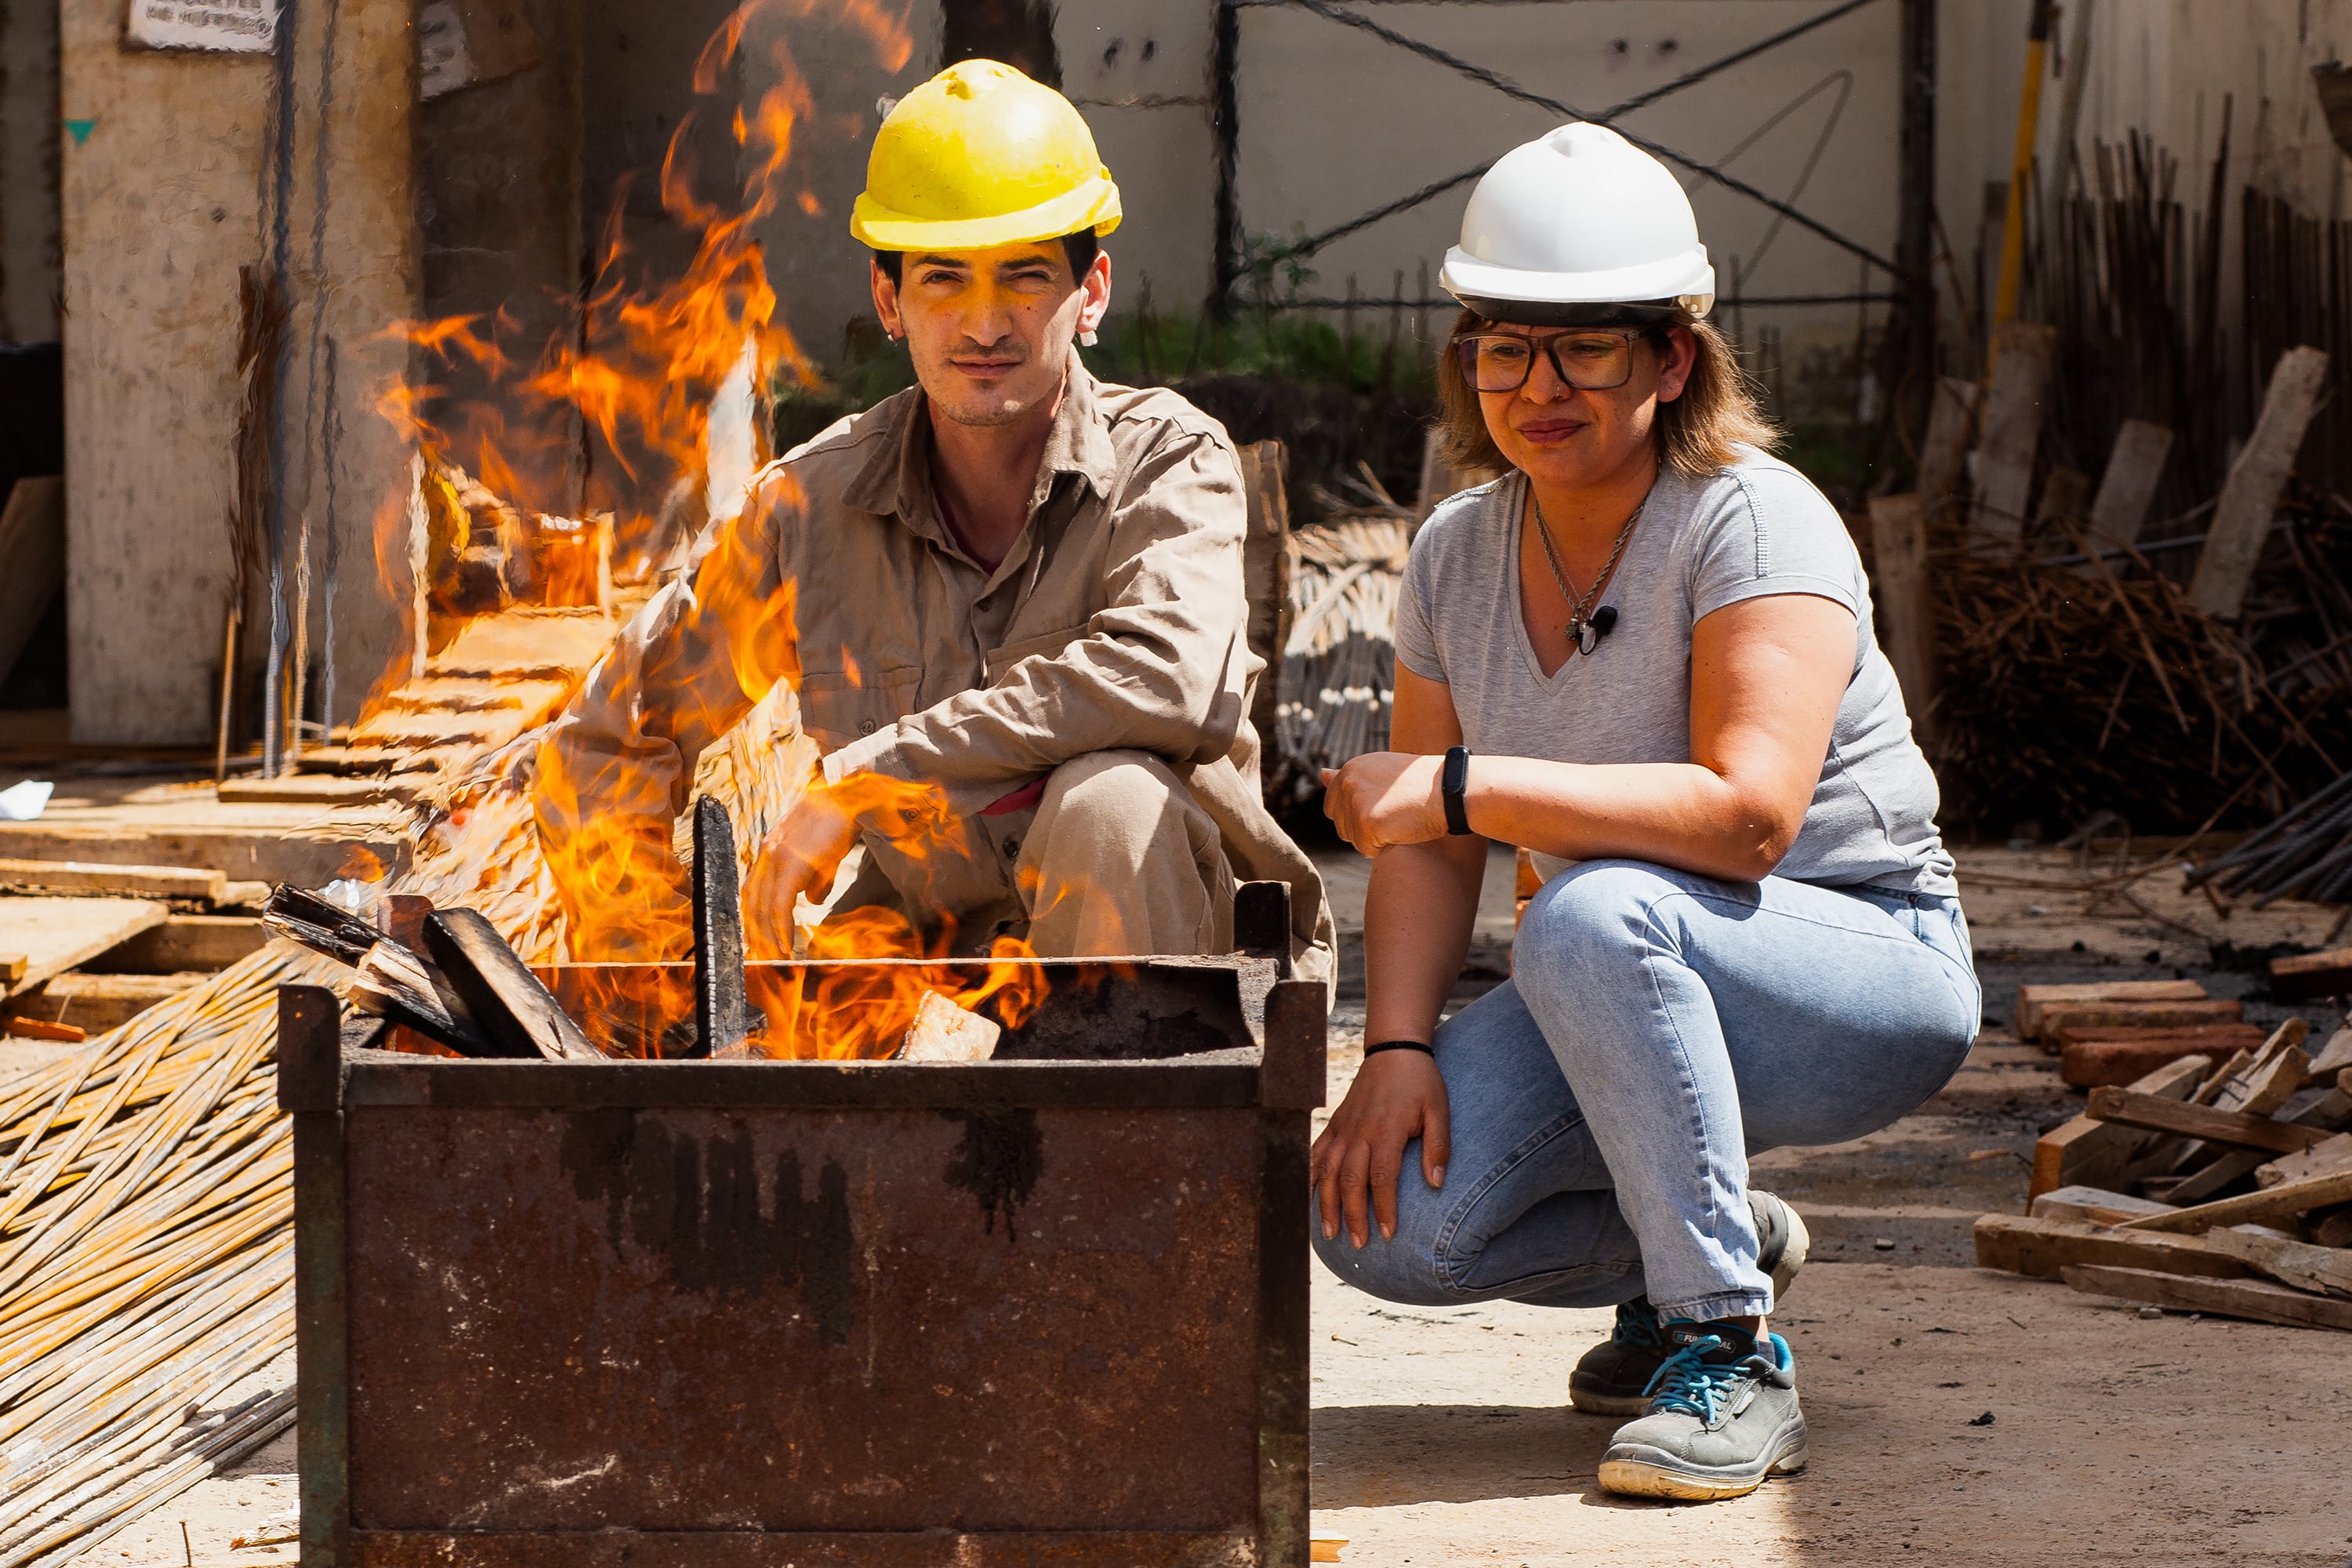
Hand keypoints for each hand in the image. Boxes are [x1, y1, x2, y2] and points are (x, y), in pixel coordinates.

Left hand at [743, 780, 860, 957]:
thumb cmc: (839, 824)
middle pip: (751, 904)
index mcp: (770, 852)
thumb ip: (815, 880)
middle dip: (756, 934)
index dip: (753, 919)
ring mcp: (775, 858)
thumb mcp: (824, 857)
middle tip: (762, 958)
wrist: (849, 797)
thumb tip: (813, 902)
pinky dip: (781, 928)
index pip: (751, 892)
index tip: (758, 942)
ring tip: (775, 957)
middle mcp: (765, 855)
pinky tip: (787, 945)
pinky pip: (779, 906)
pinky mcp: (791, 865)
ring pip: (761, 908)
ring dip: (768, 937)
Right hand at [1311, 1048, 1449, 1247]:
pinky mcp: (1335, 1122)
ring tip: (1331, 1233)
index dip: (1383, 1208)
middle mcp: (1359, 1131)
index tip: (1387, 1234)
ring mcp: (1343, 1127)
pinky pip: (1318, 1153)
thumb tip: (1435, 1184)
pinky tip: (1312, 1198)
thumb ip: (1438, 1146)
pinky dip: (1312, 1177)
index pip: (1381, 1177)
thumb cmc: (1421, 1082)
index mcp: (1386, 1129)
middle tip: (1359, 1245)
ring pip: (1327, 1171)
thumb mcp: (1439, 1109)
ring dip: (1327, 1204)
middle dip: (1352, 1215)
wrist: (1393, 1049)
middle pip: (1349, 1180)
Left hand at [1321, 751, 1447, 854]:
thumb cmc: (1421, 784)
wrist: (1450, 790)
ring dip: (1376, 839)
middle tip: (1394, 812)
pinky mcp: (1367, 823)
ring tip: (1399, 818)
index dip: (1358, 816)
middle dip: (1365, 829)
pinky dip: (1386, 848)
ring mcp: (1355, 802)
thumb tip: (1321, 773)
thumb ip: (1349, 777)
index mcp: (1350, 769)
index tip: (1384, 807)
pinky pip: (1368, 851)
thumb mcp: (1380, 771)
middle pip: (1341, 827)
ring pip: (1354, 841)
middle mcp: (1348, 782)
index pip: (1333, 808)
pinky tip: (1402, 829)